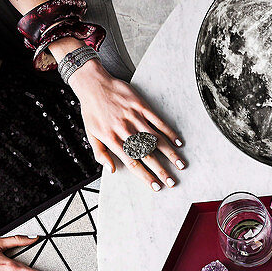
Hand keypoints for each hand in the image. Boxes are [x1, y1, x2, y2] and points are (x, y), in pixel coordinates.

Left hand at [66, 58, 185, 191]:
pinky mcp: (141, 106)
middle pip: (146, 154)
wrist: (93, 84)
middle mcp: (125, 130)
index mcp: (112, 139)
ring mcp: (134, 117)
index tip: (156, 186)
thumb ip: (100, 154)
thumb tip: (111, 171)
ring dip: (170, 154)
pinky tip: (178, 142)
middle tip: (172, 181)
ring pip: (155, 139)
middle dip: (161, 170)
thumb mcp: (91, 134)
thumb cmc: (92, 111)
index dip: (145, 176)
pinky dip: (169, 132)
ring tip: (181, 165)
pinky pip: (158, 121)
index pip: (132, 163)